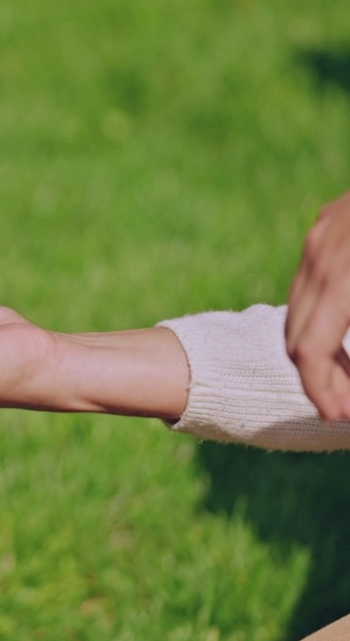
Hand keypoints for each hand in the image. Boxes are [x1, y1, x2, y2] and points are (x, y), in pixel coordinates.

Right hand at [286, 190, 349, 420]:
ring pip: (299, 308)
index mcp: (344, 277)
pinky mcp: (329, 222)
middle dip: (321, 379)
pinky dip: (327, 317)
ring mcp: (322, 234)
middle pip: (296, 334)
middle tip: (349, 407)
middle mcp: (322, 254)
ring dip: (322, 350)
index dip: (321, 392)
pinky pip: (312, 282)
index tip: (340, 417)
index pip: (308, 350)